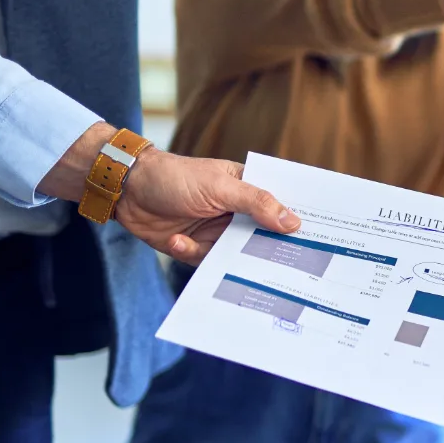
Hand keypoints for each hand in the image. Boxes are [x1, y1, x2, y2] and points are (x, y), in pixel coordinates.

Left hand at [40, 123, 299, 262]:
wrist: (126, 189)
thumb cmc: (175, 177)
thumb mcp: (219, 187)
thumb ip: (256, 203)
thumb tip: (293, 221)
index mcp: (247, 191)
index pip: (280, 208)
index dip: (296, 223)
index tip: (317, 239)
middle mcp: (235, 213)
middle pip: (261, 238)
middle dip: (264, 250)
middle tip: (275, 265)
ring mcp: (215, 232)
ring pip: (234, 256)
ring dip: (218, 254)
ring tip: (205, 248)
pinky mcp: (194, 247)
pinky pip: (204, 262)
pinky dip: (189, 252)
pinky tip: (176, 240)